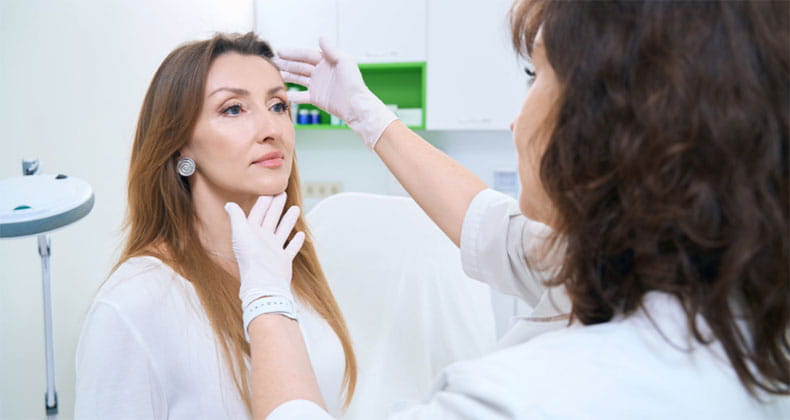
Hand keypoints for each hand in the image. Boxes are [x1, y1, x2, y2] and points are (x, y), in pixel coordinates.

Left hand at [224, 193, 304, 309]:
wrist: (264, 282)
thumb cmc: (251, 259)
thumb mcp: (240, 233)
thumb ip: (236, 217)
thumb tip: (228, 204)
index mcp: (252, 233)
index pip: (258, 213)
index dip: (263, 202)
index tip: (270, 190)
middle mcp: (262, 241)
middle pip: (271, 219)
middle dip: (276, 206)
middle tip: (283, 193)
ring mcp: (273, 251)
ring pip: (282, 231)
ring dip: (288, 220)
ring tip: (295, 208)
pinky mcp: (283, 260)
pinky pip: (290, 249)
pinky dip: (295, 242)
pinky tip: (301, 234)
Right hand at [274, 37, 397, 149]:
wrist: (356, 105)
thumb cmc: (353, 83)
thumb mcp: (344, 62)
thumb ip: (331, 50)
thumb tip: (321, 37)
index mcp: (327, 62)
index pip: (306, 55)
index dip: (293, 53)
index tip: (280, 51)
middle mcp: (321, 72)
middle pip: (300, 66)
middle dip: (287, 64)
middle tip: (273, 62)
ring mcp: (318, 85)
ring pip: (299, 79)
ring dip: (287, 76)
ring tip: (275, 74)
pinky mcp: (317, 98)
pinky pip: (301, 96)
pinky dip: (292, 95)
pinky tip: (284, 93)